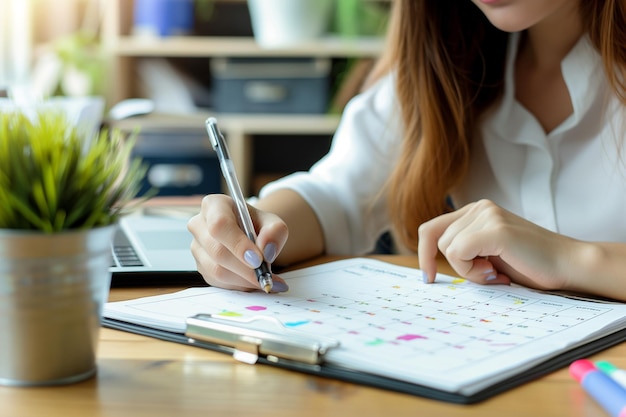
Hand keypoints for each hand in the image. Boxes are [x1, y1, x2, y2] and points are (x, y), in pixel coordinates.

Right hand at [187, 194, 288, 291]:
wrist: (250, 235)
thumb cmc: (258, 226)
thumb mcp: (273, 223)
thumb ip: (275, 232)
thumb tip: (266, 251)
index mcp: (214, 205)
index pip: (220, 225)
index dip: (238, 244)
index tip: (258, 260)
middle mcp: (199, 225)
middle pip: (217, 252)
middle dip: (245, 269)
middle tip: (267, 276)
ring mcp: (197, 247)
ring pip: (217, 271)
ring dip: (244, 280)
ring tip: (265, 280)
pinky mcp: (201, 266)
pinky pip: (218, 282)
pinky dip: (239, 285)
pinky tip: (253, 281)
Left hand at [418, 199, 575, 290]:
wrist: (568, 265)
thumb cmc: (529, 265)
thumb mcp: (488, 254)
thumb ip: (464, 249)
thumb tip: (428, 264)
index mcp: (475, 212)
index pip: (431, 229)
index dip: (424, 254)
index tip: (428, 278)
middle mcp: (479, 207)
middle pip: (439, 241)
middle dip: (458, 267)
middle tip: (488, 275)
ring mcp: (487, 215)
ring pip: (448, 248)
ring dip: (469, 270)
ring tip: (497, 272)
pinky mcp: (494, 228)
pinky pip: (459, 252)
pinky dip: (473, 270)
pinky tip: (497, 272)